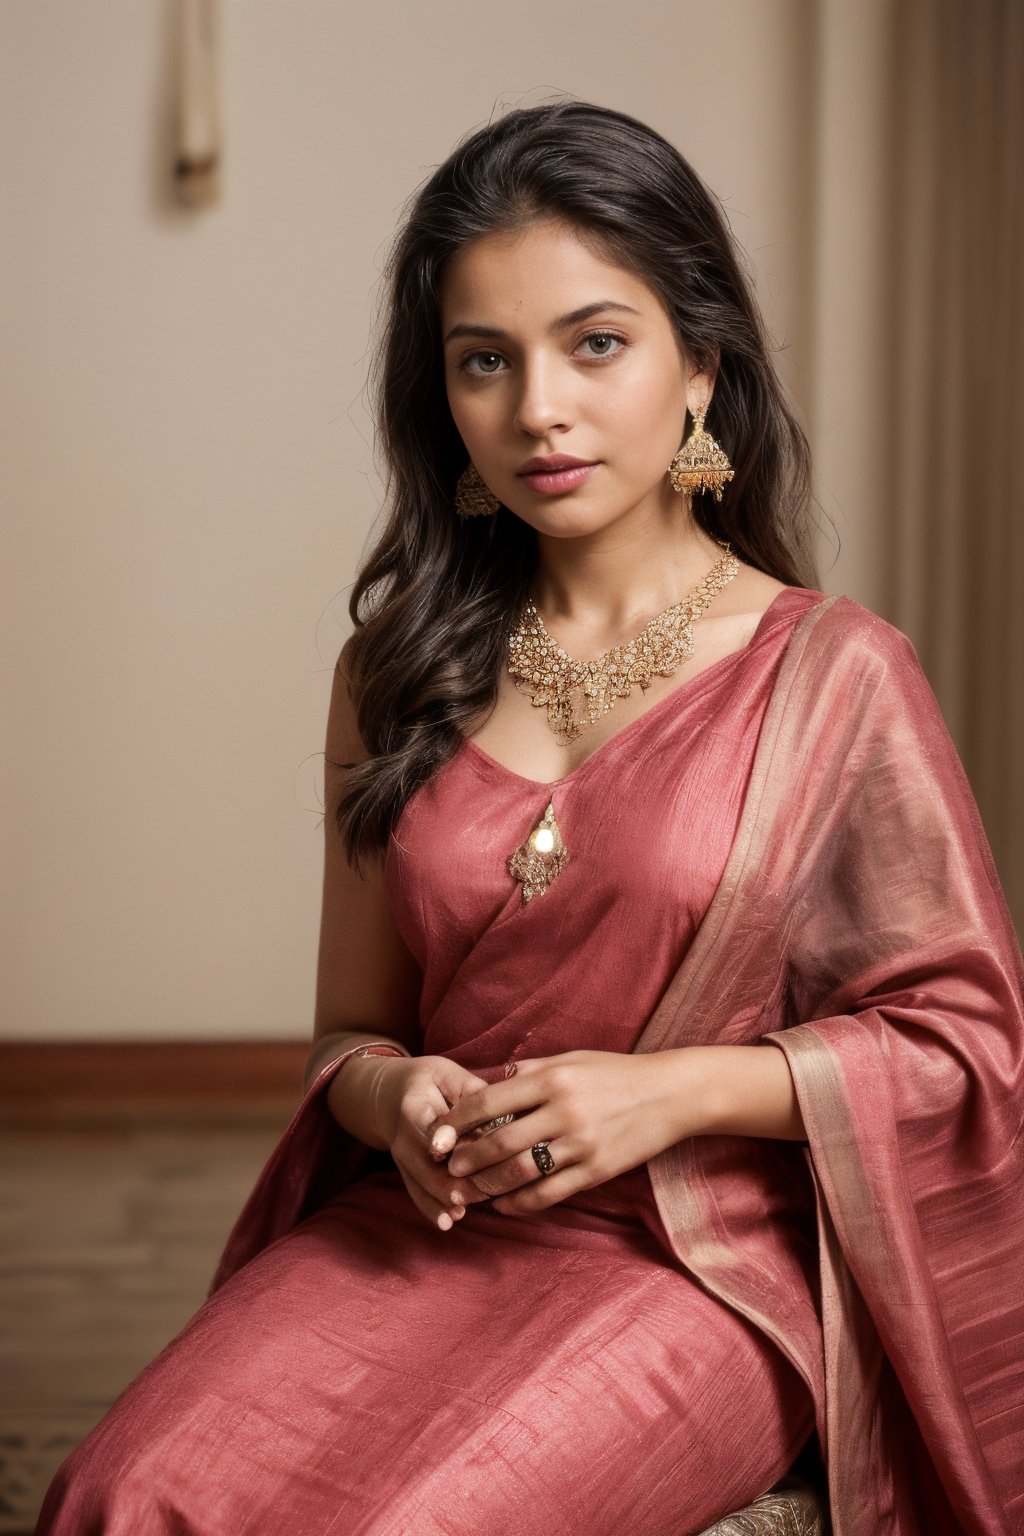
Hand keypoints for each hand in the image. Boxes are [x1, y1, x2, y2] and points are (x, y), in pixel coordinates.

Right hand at [327, 1054, 490, 1231]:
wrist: (387, 1094)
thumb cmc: (427, 1081)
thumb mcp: (446, 1074)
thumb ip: (470, 1093)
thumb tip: (499, 1114)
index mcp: (413, 1107)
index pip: (429, 1129)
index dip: (445, 1144)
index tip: (463, 1158)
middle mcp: (403, 1138)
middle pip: (425, 1165)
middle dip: (453, 1181)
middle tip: (483, 1191)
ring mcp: (402, 1159)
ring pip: (421, 1184)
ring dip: (444, 1200)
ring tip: (467, 1210)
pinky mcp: (406, 1173)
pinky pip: (416, 1194)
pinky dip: (431, 1209)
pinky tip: (448, 1222)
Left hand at [427, 1050, 700, 1215]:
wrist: (670, 1095)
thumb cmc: (616, 1073)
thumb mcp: (572, 1058)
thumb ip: (530, 1069)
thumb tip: (492, 1080)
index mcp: (551, 1079)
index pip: (489, 1102)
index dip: (457, 1123)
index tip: (437, 1136)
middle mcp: (562, 1111)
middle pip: (499, 1142)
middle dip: (466, 1160)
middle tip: (445, 1170)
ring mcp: (580, 1144)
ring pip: (520, 1173)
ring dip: (487, 1186)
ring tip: (467, 1192)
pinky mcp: (596, 1170)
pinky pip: (549, 1193)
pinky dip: (521, 1202)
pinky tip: (505, 1204)